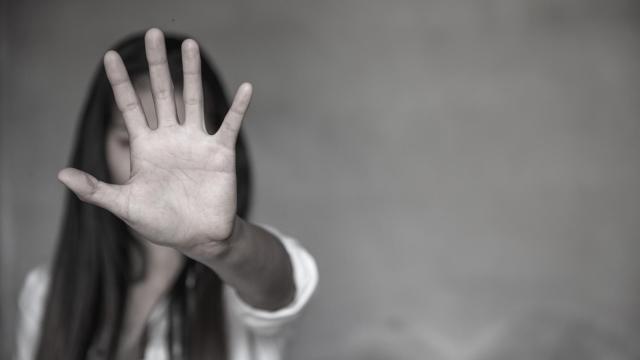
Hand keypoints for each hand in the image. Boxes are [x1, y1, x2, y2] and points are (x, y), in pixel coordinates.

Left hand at [58, 28, 251, 251]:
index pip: (130, 107)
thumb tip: (60, 174)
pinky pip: (230, 124)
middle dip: (157, 65)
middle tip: (154, 34)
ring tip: (191, 45)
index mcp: (146, 147)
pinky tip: (246, 88)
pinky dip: (239, 108)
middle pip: (162, 93)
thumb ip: (96, 190)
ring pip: (193, 100)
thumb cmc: (161, 223)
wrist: (198, 237)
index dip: (120, 83)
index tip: (108, 56)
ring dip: (192, 73)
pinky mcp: (220, 152)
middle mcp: (170, 138)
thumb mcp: (125, 205)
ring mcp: (196, 142)